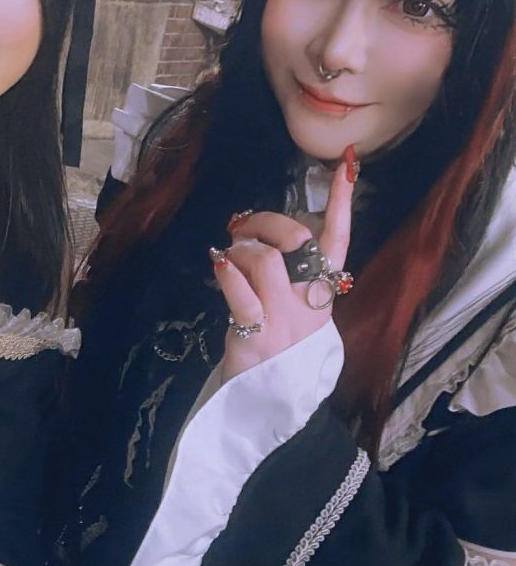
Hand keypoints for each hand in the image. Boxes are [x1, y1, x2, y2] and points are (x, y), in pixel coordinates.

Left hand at [214, 159, 353, 382]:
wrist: (272, 401)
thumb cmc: (282, 345)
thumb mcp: (299, 308)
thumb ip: (291, 272)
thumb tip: (265, 231)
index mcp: (323, 291)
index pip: (338, 238)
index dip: (341, 200)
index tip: (346, 164)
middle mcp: (308, 302)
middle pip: (296, 240)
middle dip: (266, 222)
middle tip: (243, 228)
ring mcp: (283, 319)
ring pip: (266, 258)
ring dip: (241, 247)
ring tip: (231, 257)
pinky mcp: (255, 334)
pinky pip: (240, 293)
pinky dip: (226, 270)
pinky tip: (219, 263)